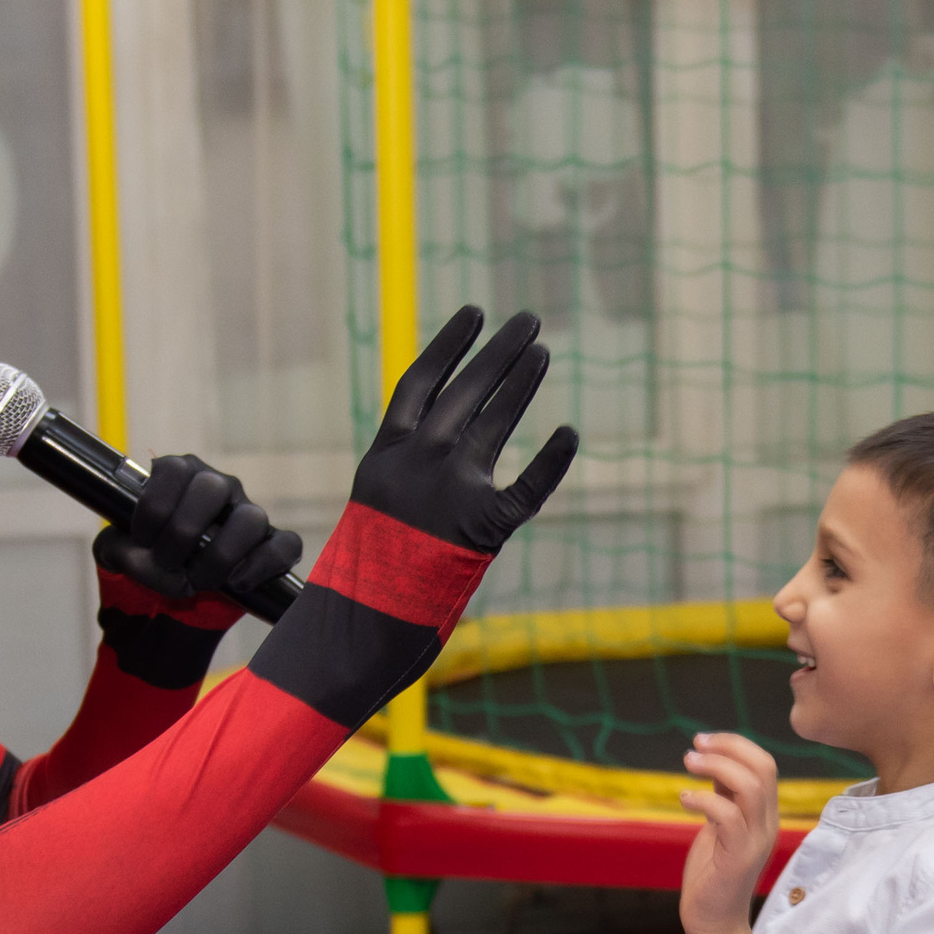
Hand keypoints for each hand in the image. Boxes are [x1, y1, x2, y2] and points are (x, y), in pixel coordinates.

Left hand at [96, 454, 301, 603]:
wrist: (169, 597)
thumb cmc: (146, 560)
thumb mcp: (116, 552)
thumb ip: (118, 549)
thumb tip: (143, 558)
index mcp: (180, 475)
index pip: (174, 469)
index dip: (154, 508)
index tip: (143, 539)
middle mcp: (218, 487)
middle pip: (212, 489)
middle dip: (183, 533)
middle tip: (168, 561)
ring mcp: (248, 514)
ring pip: (251, 519)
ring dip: (220, 556)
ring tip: (198, 580)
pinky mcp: (271, 545)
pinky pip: (284, 546)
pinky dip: (261, 566)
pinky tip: (235, 583)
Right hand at [351, 307, 577, 553]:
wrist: (364, 621)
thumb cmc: (367, 574)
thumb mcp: (370, 510)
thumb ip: (400, 474)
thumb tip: (428, 446)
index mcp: (386, 455)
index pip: (420, 382)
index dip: (449, 344)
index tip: (475, 313)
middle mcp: (419, 461)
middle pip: (466, 389)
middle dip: (500, 351)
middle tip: (529, 321)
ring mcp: (451, 489)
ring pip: (495, 421)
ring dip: (521, 382)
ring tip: (543, 352)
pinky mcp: (483, 525)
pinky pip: (527, 486)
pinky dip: (551, 460)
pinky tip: (570, 433)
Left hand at [680, 731, 780, 933]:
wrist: (712, 920)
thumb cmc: (711, 873)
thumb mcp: (718, 826)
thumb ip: (723, 796)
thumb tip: (713, 760)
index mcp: (764, 813)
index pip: (764, 764)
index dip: (735, 744)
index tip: (703, 741)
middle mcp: (767, 823)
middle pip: (763, 768)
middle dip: (728, 747)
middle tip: (694, 747)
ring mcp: (756, 840)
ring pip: (751, 787)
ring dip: (717, 767)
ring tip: (688, 764)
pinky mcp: (739, 857)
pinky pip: (728, 816)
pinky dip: (703, 799)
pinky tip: (684, 799)